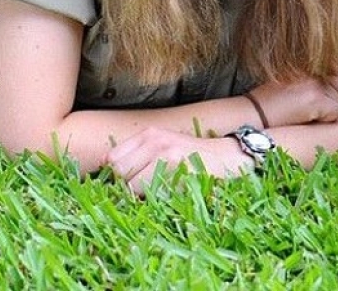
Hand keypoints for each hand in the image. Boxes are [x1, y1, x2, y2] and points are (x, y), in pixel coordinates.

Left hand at [105, 128, 253, 194]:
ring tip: (156, 195)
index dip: (115, 176)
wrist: (230, 157)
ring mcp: (167, 156)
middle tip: (142, 193)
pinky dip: (154, 202)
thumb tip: (107, 172)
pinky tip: (168, 196)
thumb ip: (139, 154)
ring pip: (131, 188)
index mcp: (150, 134)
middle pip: (118, 173)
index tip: (124, 185)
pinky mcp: (178, 172)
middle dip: (125, 188)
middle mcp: (156, 141)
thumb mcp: (166, 145)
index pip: (112, 159)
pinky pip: (150, 196)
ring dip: (139, 198)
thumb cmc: (195, 157)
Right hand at [249, 71, 337, 126]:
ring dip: (328, 110)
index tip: (313, 97)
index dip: (335, 88)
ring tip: (303, 110)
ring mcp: (317, 82)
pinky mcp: (316, 97)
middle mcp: (316, 69)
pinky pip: (337, 112)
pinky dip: (326, 118)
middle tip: (306, 105)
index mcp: (311, 63)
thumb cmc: (274, 102)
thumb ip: (326, 81)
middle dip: (332, 100)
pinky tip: (305, 116)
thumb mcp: (300, 84)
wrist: (253, 113)